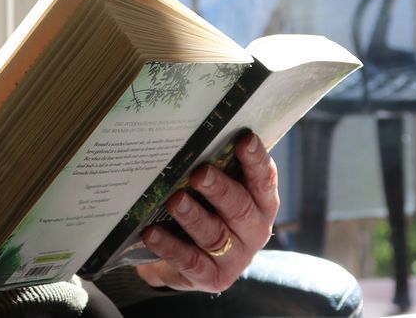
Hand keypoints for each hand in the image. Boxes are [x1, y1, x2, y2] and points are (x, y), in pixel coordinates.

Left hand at [136, 133, 278, 292]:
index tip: (244, 140)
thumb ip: (215, 168)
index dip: (256, 160)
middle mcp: (254, 230)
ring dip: (194, 216)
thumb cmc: (209, 211)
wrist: (195, 261)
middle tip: (200, 174)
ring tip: (175, 200)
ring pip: (214, 235)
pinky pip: (190, 261)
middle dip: (220, 189)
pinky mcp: (212, 278)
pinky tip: (151, 233)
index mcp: (262, 203)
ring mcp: (236, 257)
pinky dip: (170, 246)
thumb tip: (190, 137)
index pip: (264, 179)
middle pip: (240, 208)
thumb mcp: (217, 191)